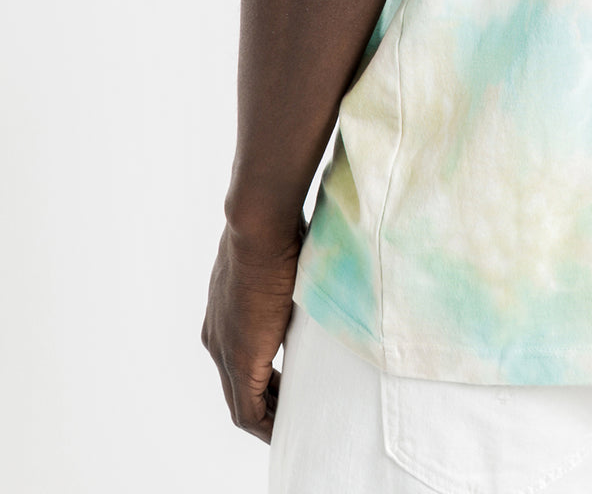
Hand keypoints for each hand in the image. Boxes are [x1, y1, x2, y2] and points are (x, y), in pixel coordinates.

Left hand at [201, 216, 304, 442]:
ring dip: (268, 418)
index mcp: (224, 315)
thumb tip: (312, 273)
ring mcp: (223, 350)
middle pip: (239, 388)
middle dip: (268, 403)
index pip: (240, 361)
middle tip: (294, 413)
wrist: (260, 224)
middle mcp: (216, 338)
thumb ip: (287, 282)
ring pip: (241, 403)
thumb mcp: (281, 264)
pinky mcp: (239, 360)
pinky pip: (247, 411)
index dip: (265, 380)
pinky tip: (286, 430)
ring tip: (293, 426)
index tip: (288, 387)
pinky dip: (266, 425)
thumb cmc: (278, 231)